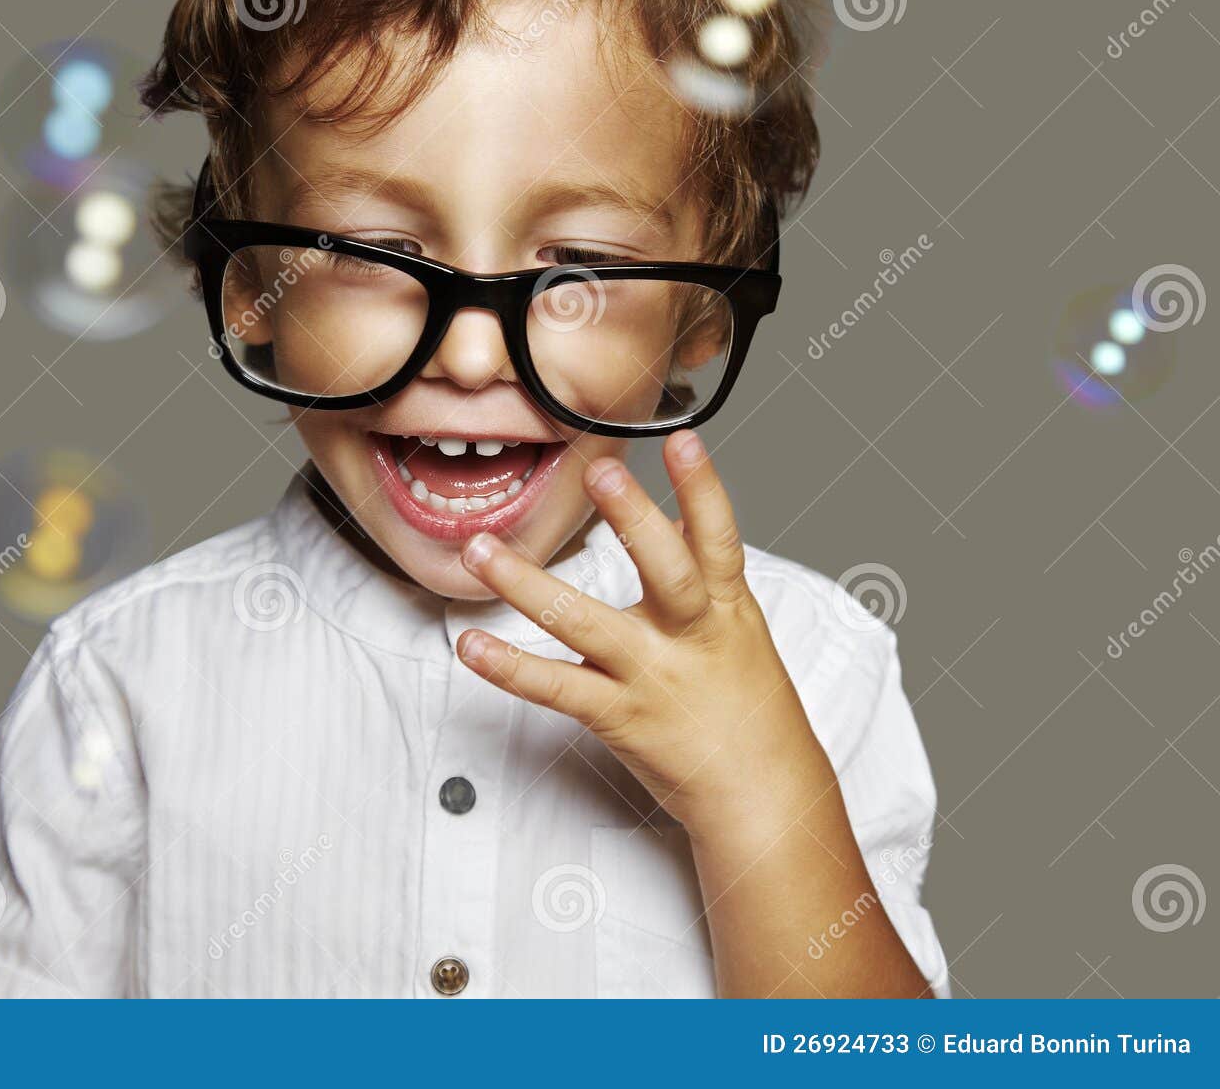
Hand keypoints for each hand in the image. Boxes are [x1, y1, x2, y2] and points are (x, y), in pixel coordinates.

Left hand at [456, 429, 831, 837]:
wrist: (763, 797)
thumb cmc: (749, 710)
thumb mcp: (741, 629)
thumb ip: (706, 571)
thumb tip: (684, 512)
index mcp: (726, 609)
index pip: (719, 538)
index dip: (704, 487)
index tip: (683, 438)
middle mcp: (690, 637)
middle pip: (666, 569)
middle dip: (635, 518)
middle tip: (599, 468)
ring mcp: (651, 677)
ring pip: (586, 623)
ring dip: (527, 584)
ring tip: (480, 549)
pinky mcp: (618, 717)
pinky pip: (556, 688)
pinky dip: (510, 668)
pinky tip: (472, 647)